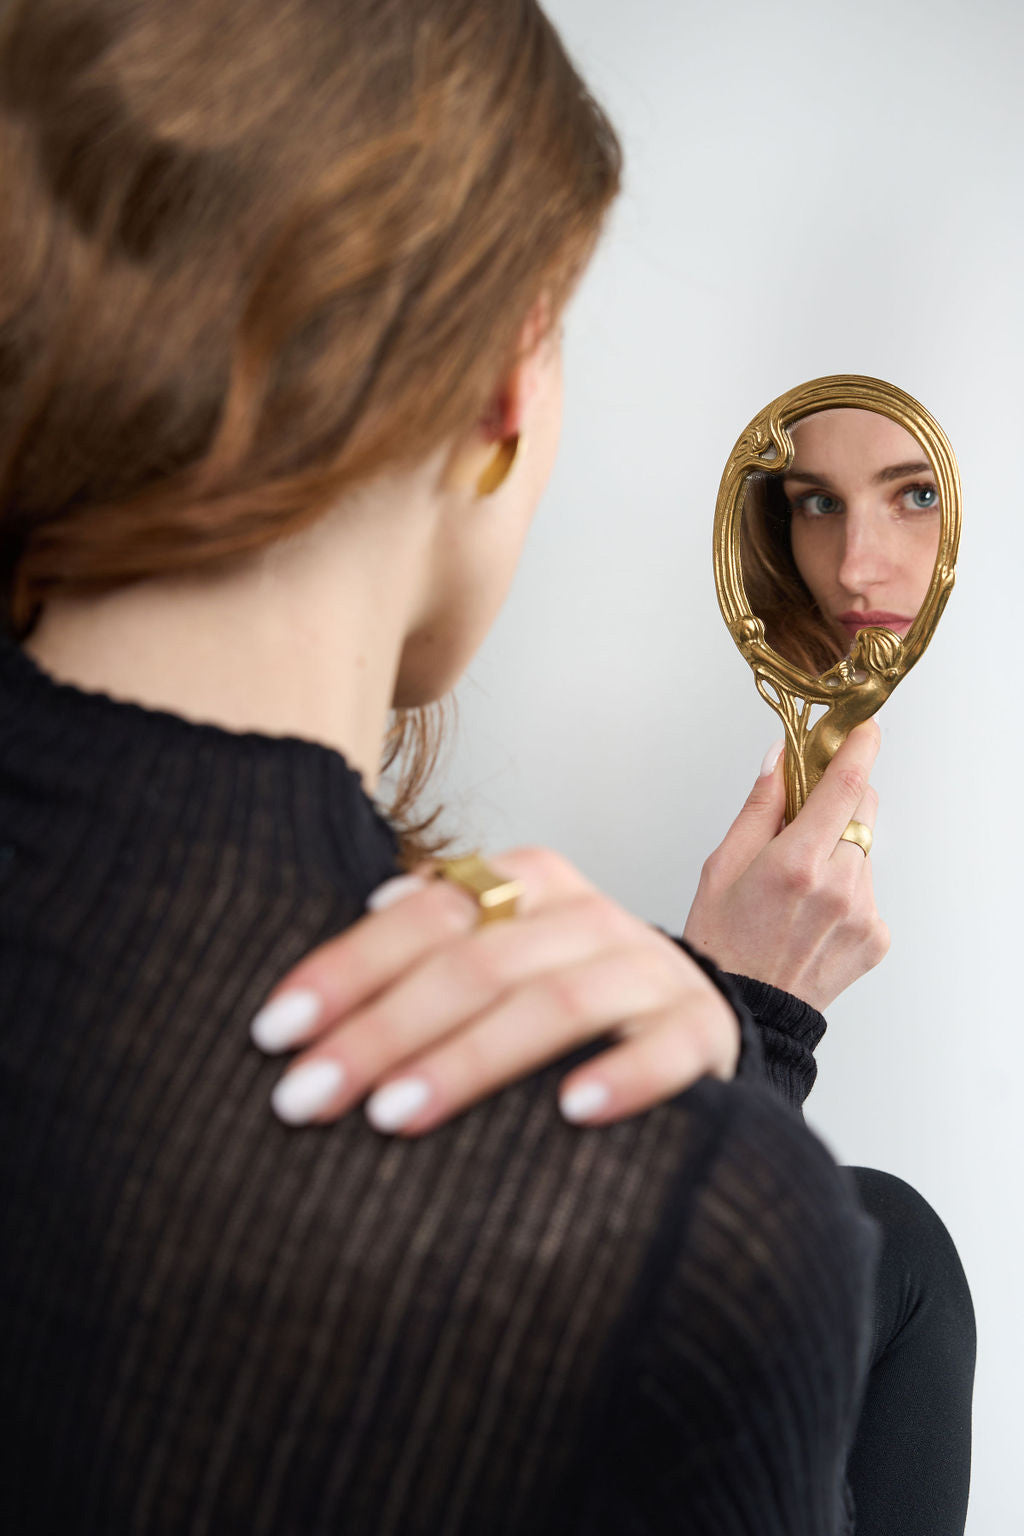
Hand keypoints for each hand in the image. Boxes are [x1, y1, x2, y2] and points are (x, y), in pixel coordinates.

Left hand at [248, 847, 739, 1133]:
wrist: (688, 1016)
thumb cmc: (560, 990)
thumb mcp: (497, 949)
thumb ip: (431, 933)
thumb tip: (360, 905)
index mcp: (527, 881)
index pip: (426, 913)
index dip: (346, 969)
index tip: (274, 1032)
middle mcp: (587, 915)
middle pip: (477, 963)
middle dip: (381, 1031)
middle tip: (305, 1097)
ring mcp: (648, 970)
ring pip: (555, 1002)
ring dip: (470, 1060)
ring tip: (393, 1115)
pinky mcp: (700, 1030)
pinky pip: (664, 1049)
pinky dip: (622, 1077)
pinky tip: (569, 1113)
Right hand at [683, 720, 889, 1010]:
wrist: (745, 1012)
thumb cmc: (722, 942)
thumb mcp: (722, 866)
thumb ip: (759, 808)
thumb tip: (780, 759)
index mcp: (796, 863)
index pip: (845, 786)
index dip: (860, 748)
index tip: (865, 727)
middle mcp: (838, 887)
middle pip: (862, 811)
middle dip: (840, 800)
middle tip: (802, 820)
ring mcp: (863, 915)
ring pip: (863, 852)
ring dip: (839, 851)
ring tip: (797, 888)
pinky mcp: (876, 938)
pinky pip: (868, 892)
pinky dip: (845, 890)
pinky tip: (811, 915)